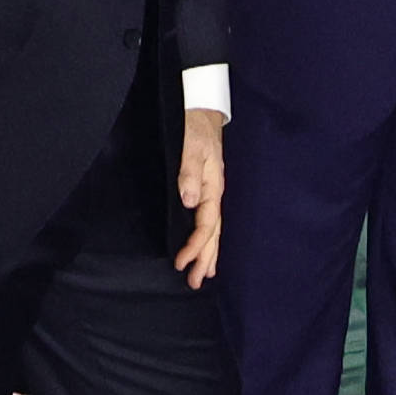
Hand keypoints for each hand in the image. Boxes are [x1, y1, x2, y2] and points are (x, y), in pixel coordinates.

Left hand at [172, 106, 224, 288]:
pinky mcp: (206, 189)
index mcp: (212, 187)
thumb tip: (188, 200)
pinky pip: (209, 220)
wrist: (202, 111)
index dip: (194, 246)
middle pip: (213, 234)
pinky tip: (205, 246)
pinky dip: (207, 238)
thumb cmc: (195, 128)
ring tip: (203, 273)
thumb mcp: (191, 146)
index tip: (181, 262)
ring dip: (208, 252)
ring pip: (213, 229)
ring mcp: (211, 192)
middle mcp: (214, 193)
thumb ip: (189, 172)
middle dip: (205, 259)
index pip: (206, 225)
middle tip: (194, 283)